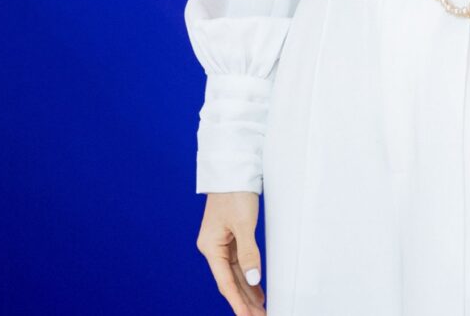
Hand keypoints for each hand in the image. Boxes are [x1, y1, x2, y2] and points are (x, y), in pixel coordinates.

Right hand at [199, 190, 265, 312]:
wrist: (232, 168)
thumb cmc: (234, 192)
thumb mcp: (244, 223)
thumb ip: (249, 253)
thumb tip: (253, 280)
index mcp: (210, 247)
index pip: (225, 282)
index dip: (237, 301)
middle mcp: (213, 248)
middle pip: (230, 281)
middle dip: (244, 301)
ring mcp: (221, 243)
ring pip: (235, 274)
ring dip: (247, 291)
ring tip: (259, 309)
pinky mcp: (230, 237)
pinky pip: (239, 263)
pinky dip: (248, 276)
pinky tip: (256, 289)